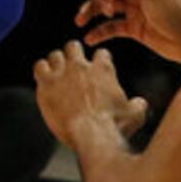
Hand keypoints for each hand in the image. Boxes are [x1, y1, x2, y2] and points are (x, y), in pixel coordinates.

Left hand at [33, 40, 149, 145]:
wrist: (92, 135)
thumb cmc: (113, 125)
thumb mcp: (135, 114)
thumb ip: (138, 105)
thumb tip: (141, 104)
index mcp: (103, 70)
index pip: (101, 54)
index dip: (99, 60)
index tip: (97, 67)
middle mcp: (81, 66)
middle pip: (73, 46)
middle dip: (73, 54)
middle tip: (73, 65)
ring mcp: (62, 74)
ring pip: (55, 55)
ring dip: (56, 63)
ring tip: (56, 71)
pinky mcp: (46, 85)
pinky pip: (39, 67)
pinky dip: (41, 71)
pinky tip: (43, 79)